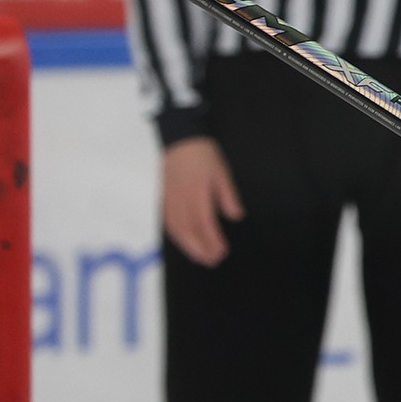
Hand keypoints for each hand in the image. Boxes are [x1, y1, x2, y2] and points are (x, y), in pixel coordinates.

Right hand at [162, 137, 245, 266]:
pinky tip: (185, 243)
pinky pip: (169, 223)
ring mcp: (170, 200)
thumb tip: (236, 216)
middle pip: (189, 232)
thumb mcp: (222, 172)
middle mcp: (181, 200)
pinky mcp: (164, 199)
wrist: (180, 140)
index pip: (205, 223)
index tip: (222, 252)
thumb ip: (228, 196)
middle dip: (201, 249)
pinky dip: (177, 237)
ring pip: (177, 230)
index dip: (213, 240)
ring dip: (188, 247)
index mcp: (197, 193)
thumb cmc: (204, 155)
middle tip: (213, 261)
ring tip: (201, 258)